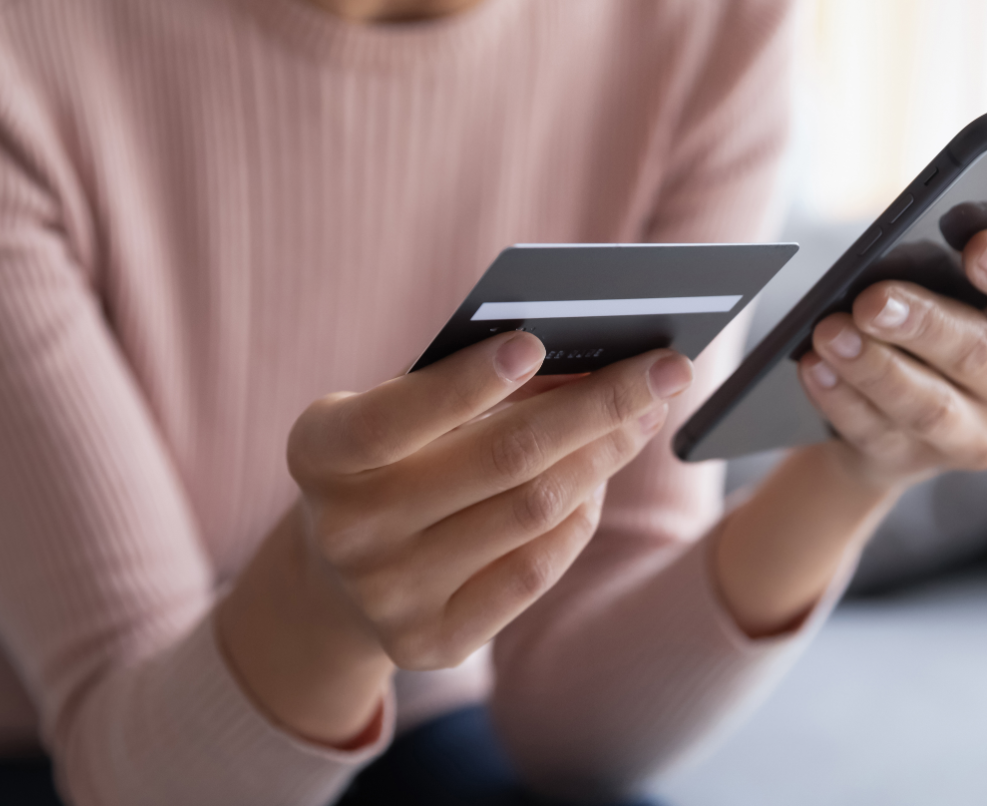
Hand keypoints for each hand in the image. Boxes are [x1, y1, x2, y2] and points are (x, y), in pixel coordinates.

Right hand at [286, 332, 692, 670]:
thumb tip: (590, 358)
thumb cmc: (389, 459)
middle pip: (500, 461)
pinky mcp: (432, 642)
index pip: (394, 417)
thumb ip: (467, 383)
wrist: (337, 578)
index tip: (534, 343)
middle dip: (597, 406)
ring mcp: (388, 595)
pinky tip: (600, 479)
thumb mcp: (398, 411)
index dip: (465, 382)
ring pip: (533, 512)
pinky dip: (579, 517)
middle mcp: (346, 531)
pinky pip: (536, 571)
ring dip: (604, 456)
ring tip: (643, 415)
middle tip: (666, 368)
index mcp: (320, 453)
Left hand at [798, 229, 986, 490]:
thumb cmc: (938, 314)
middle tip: (872, 299)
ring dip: (873, 367)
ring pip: (927, 405)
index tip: (979, 246)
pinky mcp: (918, 461)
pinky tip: (814, 368)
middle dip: (922, 323)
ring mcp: (975, 434)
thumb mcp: (957, 282)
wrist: (902, 405)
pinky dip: (841, 399)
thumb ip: (953, 255)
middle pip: (979, 353)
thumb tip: (917, 227)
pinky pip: (876, 432)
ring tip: (829, 333)